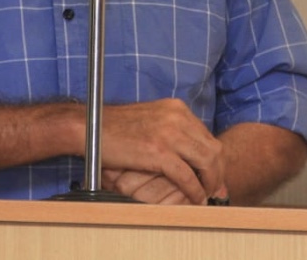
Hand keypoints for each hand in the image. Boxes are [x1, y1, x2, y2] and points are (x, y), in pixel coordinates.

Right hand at [99, 98, 224, 204]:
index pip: (208, 136)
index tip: (214, 177)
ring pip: (207, 162)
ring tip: (204, 196)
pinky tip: (193, 199)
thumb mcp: (151, 121)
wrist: (89, 126)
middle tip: (214, 190)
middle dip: (217, 173)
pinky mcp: (158, 151)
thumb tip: (190, 152)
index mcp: (176, 108)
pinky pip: (187, 176)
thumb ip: (172, 132)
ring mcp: (169, 133)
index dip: (215, 160)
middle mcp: (177, 117)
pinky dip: (194, 190)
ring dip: (209, 183)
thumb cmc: (116, 128)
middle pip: (214, 148)